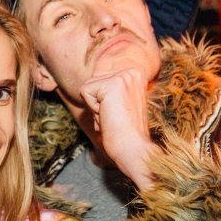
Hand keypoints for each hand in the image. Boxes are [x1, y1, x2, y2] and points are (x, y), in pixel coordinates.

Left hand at [80, 67, 157, 188]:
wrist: (133, 148)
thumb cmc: (124, 132)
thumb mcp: (118, 105)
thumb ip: (107, 91)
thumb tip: (87, 85)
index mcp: (135, 75)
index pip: (100, 79)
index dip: (102, 102)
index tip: (118, 114)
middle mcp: (132, 72)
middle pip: (93, 82)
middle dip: (96, 103)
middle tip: (114, 117)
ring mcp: (123, 77)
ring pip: (88, 87)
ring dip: (94, 107)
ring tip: (111, 117)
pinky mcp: (112, 84)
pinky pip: (85, 91)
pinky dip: (92, 109)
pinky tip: (108, 117)